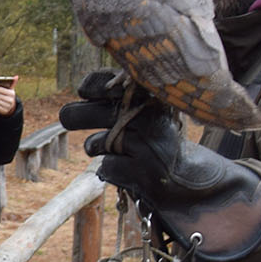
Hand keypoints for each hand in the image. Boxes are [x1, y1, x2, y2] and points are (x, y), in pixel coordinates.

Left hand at [62, 73, 260, 260]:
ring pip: (94, 144)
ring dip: (94, 147)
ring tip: (114, 147)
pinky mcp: (143, 174)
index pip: (110, 82)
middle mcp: (150, 119)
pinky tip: (126, 167)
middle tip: (68, 117)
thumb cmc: (160, 139)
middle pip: (93, 113)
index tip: (83, 92)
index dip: (90, 86)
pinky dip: (110, 169)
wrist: (192, 179)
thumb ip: (121, 98)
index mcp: (151, 98)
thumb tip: (81, 90)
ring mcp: (146, 148)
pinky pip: (106, 168)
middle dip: (74, 115)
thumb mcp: (149, 111)